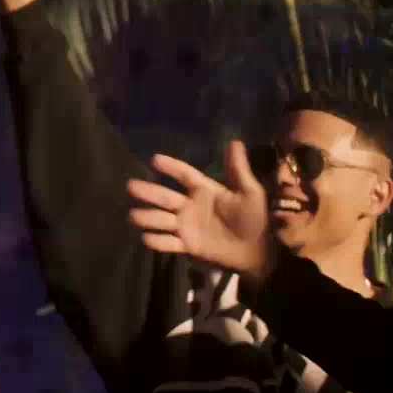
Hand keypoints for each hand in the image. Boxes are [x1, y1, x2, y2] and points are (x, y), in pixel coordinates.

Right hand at [126, 140, 275, 284]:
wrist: (261, 251)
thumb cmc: (256, 218)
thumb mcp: (250, 192)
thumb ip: (238, 170)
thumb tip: (235, 141)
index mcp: (205, 190)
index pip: (185, 175)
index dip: (171, 167)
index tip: (154, 159)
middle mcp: (191, 206)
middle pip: (166, 197)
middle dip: (149, 192)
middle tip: (131, 186)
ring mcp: (188, 226)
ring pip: (163, 219)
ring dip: (148, 217)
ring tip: (133, 215)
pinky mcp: (189, 245)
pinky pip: (169, 243)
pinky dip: (158, 241)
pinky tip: (146, 238)